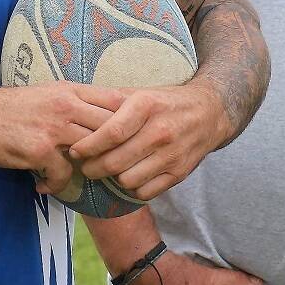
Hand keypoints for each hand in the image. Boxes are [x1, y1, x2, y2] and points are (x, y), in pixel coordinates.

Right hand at [0, 83, 122, 195]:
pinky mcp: (39, 150)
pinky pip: (64, 173)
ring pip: (93, 152)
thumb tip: (106, 117)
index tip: (130, 137)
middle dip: (117, 150)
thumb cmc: (9, 108)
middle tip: (114, 166)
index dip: (130, 120)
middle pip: (112, 127)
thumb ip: (75, 102)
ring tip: (84, 178)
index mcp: (70, 90)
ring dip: (91, 170)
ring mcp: (54, 127)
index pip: (117, 100)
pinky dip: (57, 184)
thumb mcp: (46, 93)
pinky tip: (45, 185)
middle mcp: (66, 104)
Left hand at [65, 81, 224, 200]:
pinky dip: (132, 187)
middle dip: (92, 168)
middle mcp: (160, 131)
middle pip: (115, 161)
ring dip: (112, 178)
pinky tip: (129, 175)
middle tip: (85, 166)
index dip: (88, 146)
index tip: (75, 151)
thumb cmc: (167, 102)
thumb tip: (78, 110)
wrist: (209, 113)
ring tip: (108, 169)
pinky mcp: (179, 173)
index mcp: (147, 106)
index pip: (111, 133)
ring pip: (127, 180)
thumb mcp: (141, 93)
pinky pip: (144, 192)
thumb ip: (111, 102)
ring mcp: (172, 155)